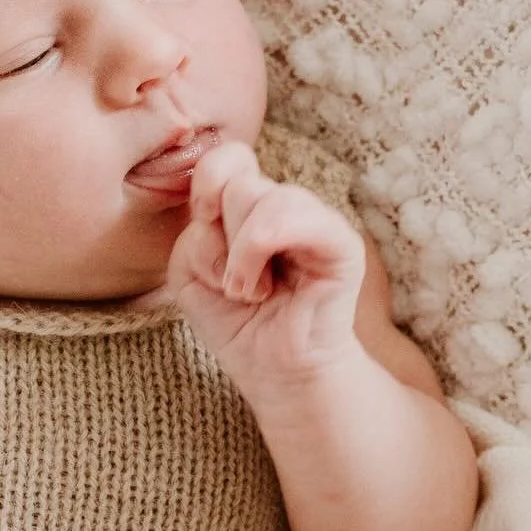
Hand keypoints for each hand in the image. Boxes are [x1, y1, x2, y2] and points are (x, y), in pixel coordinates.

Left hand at [166, 141, 365, 384]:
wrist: (274, 372)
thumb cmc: (236, 325)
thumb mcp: (190, 276)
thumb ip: (191, 235)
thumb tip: (214, 215)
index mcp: (248, 208)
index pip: (228, 158)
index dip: (206, 182)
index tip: (201, 223)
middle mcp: (284, 207)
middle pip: (238, 180)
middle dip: (219, 236)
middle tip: (230, 281)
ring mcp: (315, 222)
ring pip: (264, 197)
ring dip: (240, 252)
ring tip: (247, 291)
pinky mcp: (340, 243)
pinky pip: (300, 218)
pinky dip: (261, 249)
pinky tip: (262, 288)